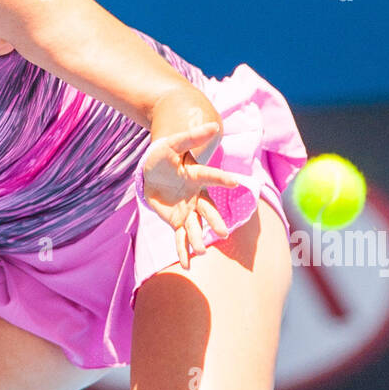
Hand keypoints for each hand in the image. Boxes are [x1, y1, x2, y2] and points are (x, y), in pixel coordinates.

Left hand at [141, 120, 244, 269]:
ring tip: (201, 252)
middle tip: (222, 232)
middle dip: (213, 221)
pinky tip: (186, 264)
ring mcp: (187, 209)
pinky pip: (180, 237)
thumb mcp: (173, 144)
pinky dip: (182, 250)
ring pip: (194, 226)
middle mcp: (196, 195)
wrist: (152, 169)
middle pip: (207, 209)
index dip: (221, 179)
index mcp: (197, 176)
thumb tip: (213, 125)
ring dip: (197, 239)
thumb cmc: (164, 154)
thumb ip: (192, 137)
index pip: (210, 177)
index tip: (235, 182)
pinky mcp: (177, 220)